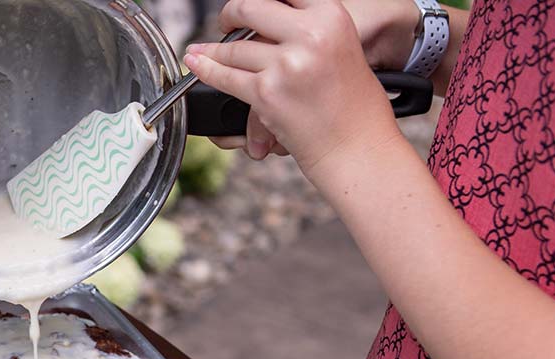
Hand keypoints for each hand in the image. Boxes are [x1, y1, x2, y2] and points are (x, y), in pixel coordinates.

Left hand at [184, 0, 403, 181]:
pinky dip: (206, 70)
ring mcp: (285, 64)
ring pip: (233, 48)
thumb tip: (270, 22)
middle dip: (232, 14)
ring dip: (213, 50)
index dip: (261, 2)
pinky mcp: (267, 93)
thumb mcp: (342, 49)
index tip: (251, 9)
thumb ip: (308, 30)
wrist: (358, 147)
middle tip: (226, 22)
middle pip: (250, 9)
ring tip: (202, 50)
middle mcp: (308, 34)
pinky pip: (225, 76)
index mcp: (330, 16)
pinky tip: (196, 63)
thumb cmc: (355, 107)